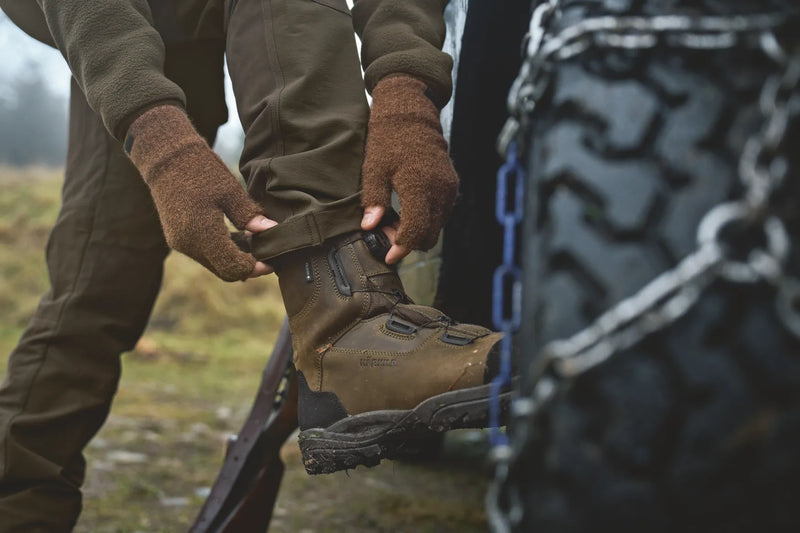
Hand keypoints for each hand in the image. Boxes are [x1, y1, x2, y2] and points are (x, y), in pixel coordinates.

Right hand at [127, 105, 276, 280]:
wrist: (165, 157)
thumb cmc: (200, 170)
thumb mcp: (230, 191)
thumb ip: (250, 215)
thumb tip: (273, 231)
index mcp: (202, 235)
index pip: (233, 267)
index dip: (256, 268)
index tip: (274, 259)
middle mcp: (188, 245)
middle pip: (225, 271)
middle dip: (248, 265)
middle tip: (269, 252)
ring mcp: (181, 243)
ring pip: (215, 263)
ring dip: (237, 257)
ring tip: (257, 240)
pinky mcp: (178, 238)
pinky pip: (206, 253)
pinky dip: (224, 249)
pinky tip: (241, 236)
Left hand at [361, 76, 457, 263]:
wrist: (411, 115)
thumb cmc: (388, 141)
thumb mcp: (374, 169)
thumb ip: (374, 200)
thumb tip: (370, 227)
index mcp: (419, 186)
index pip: (416, 231)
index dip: (402, 248)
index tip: (388, 256)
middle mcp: (440, 190)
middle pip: (430, 235)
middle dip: (409, 242)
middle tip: (387, 236)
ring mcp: (449, 188)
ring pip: (437, 226)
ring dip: (418, 232)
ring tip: (395, 223)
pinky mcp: (452, 186)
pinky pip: (441, 214)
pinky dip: (427, 220)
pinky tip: (408, 213)